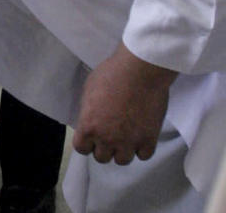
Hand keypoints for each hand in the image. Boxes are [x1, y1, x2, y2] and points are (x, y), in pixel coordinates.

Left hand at [73, 42, 176, 164]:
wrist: (139, 71)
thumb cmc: (111, 74)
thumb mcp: (88, 89)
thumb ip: (88, 111)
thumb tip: (89, 120)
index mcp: (89, 126)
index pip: (81, 148)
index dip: (86, 142)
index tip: (91, 137)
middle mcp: (107, 138)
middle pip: (102, 157)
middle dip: (103, 147)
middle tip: (108, 134)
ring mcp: (129, 142)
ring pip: (122, 160)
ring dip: (122, 150)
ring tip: (124, 136)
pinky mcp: (149, 140)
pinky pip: (143, 155)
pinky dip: (141, 147)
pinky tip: (140, 135)